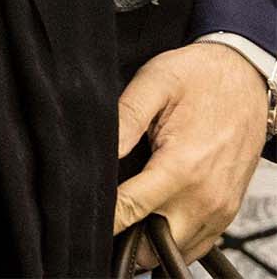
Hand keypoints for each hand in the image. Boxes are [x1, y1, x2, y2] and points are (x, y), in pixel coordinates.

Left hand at [113, 42, 267, 262]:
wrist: (246, 78)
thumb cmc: (199, 77)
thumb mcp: (154, 82)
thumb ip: (124, 118)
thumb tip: (97, 152)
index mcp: (182, 167)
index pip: (130, 211)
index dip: (101, 216)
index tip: (80, 210)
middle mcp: (205, 197)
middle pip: (151, 245)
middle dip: (121, 235)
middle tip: (99, 213)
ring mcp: (220, 209)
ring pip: (174, 250)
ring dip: (146, 240)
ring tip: (124, 212)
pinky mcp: (227, 211)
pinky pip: (196, 244)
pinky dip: (172, 238)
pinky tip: (152, 215)